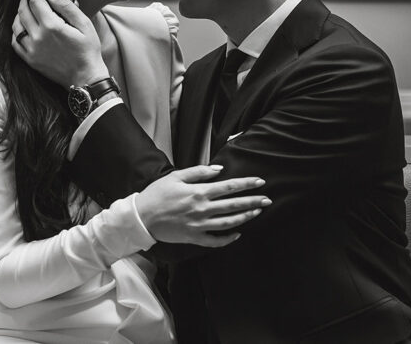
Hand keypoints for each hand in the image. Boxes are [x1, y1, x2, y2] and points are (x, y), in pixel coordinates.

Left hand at [11, 0, 107, 87]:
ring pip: (16, 26)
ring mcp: (32, 50)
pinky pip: (15, 42)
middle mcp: (38, 37)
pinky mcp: (30, 60)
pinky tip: (22, 28)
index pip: (35, 1)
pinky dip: (16, 32)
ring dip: (19, 14)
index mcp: (51, 26)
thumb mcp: (84, 24)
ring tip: (26, 9)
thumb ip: (67, 7)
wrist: (85, 77)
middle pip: (23, 11)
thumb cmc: (88, 50)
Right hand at [134, 165, 270, 246]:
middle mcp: (202, 209)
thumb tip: (218, 170)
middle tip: (267, 200)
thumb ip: (198, 172)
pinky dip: (228, 239)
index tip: (260, 182)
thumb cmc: (157, 194)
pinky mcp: (194, 238)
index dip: (246, 184)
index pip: (229, 187)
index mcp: (198, 192)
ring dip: (245, 217)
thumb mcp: (176, 177)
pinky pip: (215, 241)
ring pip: (228, 223)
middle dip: (252, 202)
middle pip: (233, 205)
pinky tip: (237, 234)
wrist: (142, 217)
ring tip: (256, 212)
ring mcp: (199, 225)